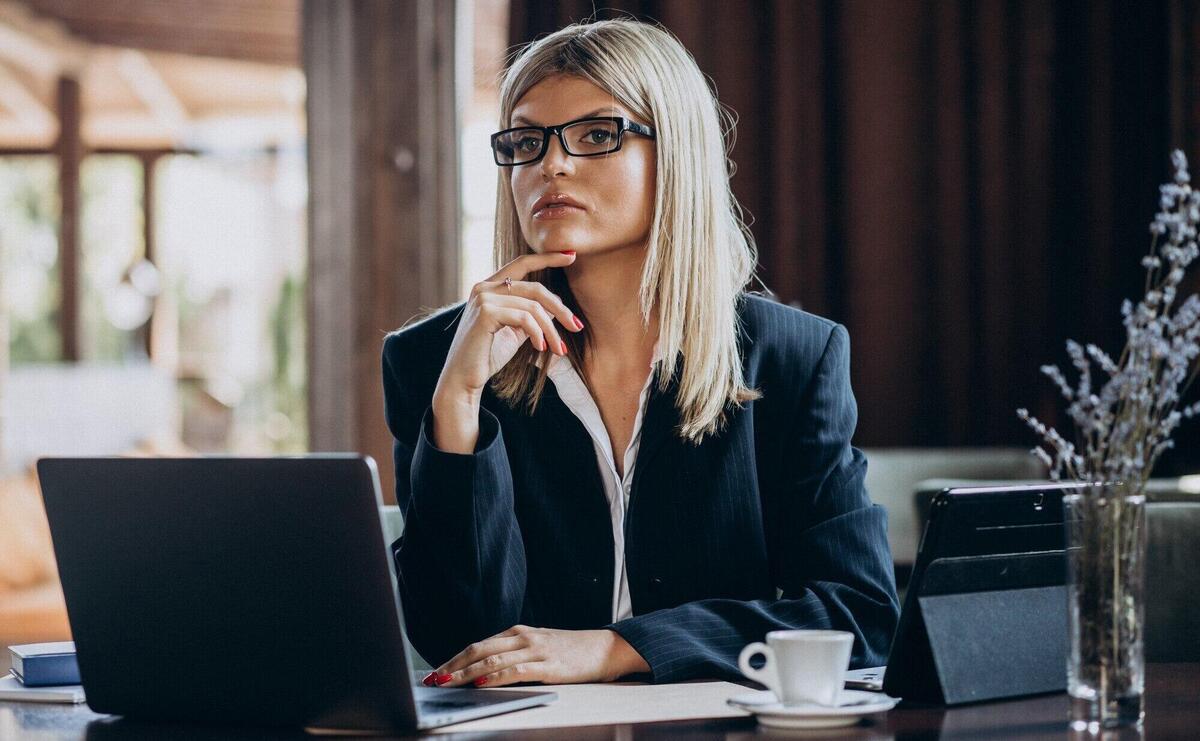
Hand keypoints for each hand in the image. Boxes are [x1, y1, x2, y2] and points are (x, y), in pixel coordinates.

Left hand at [421, 625, 649, 687]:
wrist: (604, 648)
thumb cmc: (570, 651)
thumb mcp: (537, 646)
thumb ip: (513, 654)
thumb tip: (482, 671)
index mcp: (517, 633)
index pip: (477, 645)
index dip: (453, 659)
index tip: (434, 673)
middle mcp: (522, 637)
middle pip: (478, 650)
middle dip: (452, 666)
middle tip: (432, 680)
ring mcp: (535, 650)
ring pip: (492, 660)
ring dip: (466, 673)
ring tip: (447, 683)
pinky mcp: (548, 666)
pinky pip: (515, 670)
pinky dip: (494, 677)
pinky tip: (480, 683)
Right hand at [435, 250, 583, 400]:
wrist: (463, 379)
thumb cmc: (487, 356)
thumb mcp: (515, 331)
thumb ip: (530, 315)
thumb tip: (555, 307)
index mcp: (489, 287)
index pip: (523, 263)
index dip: (548, 258)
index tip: (572, 256)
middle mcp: (484, 287)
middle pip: (535, 288)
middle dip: (560, 308)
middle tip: (577, 327)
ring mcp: (483, 298)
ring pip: (533, 307)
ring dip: (552, 330)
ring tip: (559, 349)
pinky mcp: (485, 313)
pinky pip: (524, 318)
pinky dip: (538, 334)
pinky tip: (541, 348)